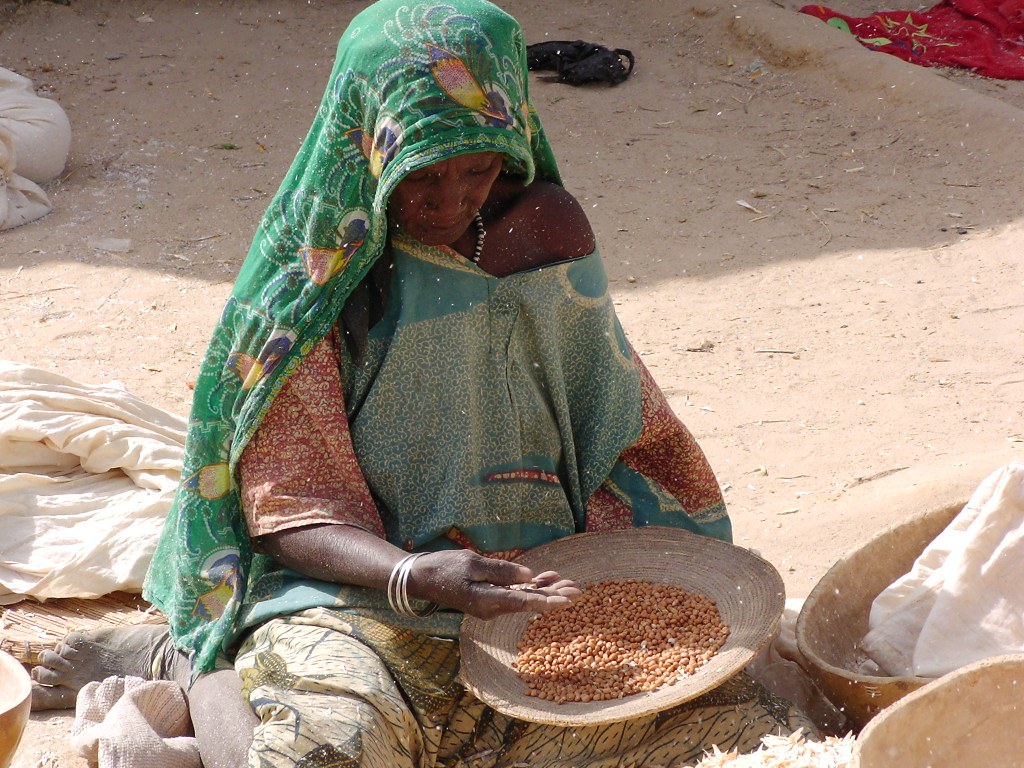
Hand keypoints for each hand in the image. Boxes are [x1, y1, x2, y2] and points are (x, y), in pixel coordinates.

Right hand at [406, 550, 580, 619]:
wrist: (422, 577)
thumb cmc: (445, 568)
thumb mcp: (472, 564)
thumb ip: (501, 571)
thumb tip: (528, 577)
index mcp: (488, 601)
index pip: (524, 602)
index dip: (548, 601)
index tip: (567, 601)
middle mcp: (492, 607)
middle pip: (529, 602)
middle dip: (554, 596)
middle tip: (579, 590)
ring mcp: (491, 603)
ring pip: (525, 598)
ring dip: (546, 590)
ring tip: (570, 584)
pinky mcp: (490, 596)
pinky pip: (515, 593)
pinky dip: (531, 586)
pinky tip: (547, 578)